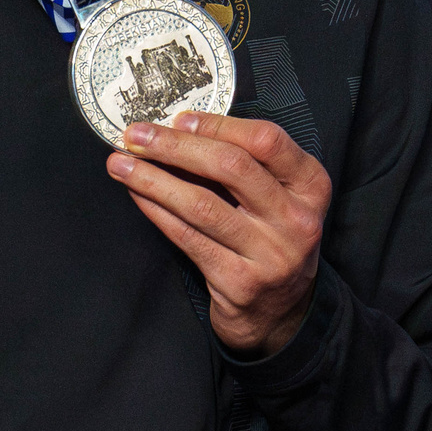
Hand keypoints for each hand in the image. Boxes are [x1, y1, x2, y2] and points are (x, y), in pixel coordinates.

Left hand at [105, 111, 330, 358]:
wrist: (280, 311)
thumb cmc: (270, 238)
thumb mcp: (279, 197)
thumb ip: (246, 164)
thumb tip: (179, 128)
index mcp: (311, 186)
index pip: (266, 141)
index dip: (218, 125)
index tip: (178, 119)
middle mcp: (297, 219)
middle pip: (231, 167)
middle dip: (175, 146)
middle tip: (135, 135)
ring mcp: (270, 253)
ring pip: (202, 204)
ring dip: (153, 179)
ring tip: (120, 163)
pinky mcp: (239, 281)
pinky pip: (187, 237)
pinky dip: (157, 211)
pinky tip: (137, 194)